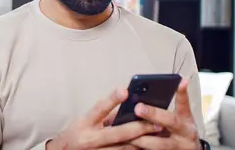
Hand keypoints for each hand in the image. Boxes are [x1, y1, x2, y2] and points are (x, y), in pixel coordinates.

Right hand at [47, 88, 161, 149]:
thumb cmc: (76, 134)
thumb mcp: (85, 120)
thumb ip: (104, 114)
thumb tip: (127, 107)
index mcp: (84, 123)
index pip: (99, 108)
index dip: (112, 99)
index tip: (125, 90)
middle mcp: (90, 139)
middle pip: (117, 133)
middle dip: (138, 128)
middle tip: (156, 122)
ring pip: (123, 148)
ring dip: (141, 141)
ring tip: (157, 134)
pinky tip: (146, 146)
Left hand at [128, 78, 200, 149]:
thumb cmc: (177, 132)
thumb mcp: (177, 120)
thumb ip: (163, 111)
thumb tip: (140, 98)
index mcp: (186, 119)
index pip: (184, 103)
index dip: (182, 92)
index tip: (181, 81)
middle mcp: (185, 132)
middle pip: (170, 121)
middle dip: (153, 114)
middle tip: (138, 108)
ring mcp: (177, 147)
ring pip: (158, 143)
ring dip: (141, 137)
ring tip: (126, 131)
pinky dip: (138, 148)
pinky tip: (127, 143)